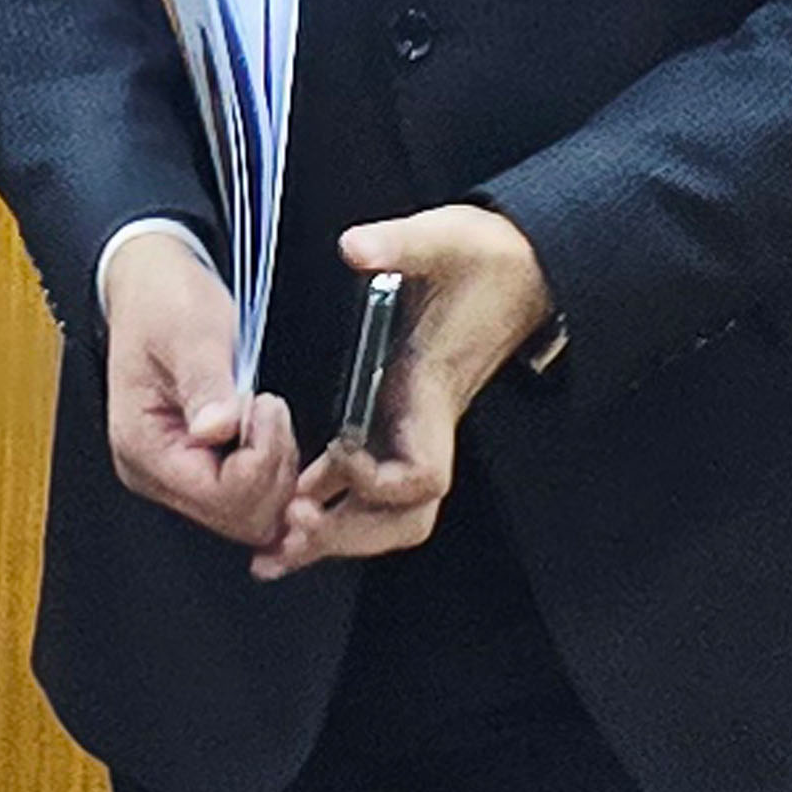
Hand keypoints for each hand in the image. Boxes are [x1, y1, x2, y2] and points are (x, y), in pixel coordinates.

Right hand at [90, 218, 293, 553]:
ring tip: (267, 416)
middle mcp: (154, 474)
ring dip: (277, 472)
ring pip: (251, 517)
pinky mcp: (199, 472)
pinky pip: (249, 502)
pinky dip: (273, 477)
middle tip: (271, 411)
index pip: (221, 495)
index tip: (268, 404)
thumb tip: (216, 429)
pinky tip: (274, 439)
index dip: (262, 457)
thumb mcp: (191, 333)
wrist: (152, 287)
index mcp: (142, 447)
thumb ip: (206, 384)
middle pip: (240, 518)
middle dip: (274, 469)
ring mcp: (176, 478)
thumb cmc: (165, 304)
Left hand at [271, 203, 550, 574]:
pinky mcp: (397, 423)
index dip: (376, 481)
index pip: (421, 475)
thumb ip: (399, 244)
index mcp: (432, 393)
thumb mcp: (442, 238)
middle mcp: (424, 426)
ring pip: (386, 514)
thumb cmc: (482, 258)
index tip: (335, 453)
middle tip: (283, 540)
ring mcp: (412, 430)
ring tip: (272, 553)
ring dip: (333, 536)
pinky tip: (284, 517)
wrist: (520, 267)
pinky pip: (366, 488)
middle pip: (402, 518)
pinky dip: (329, 506)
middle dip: (346, 536)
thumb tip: (357, 248)